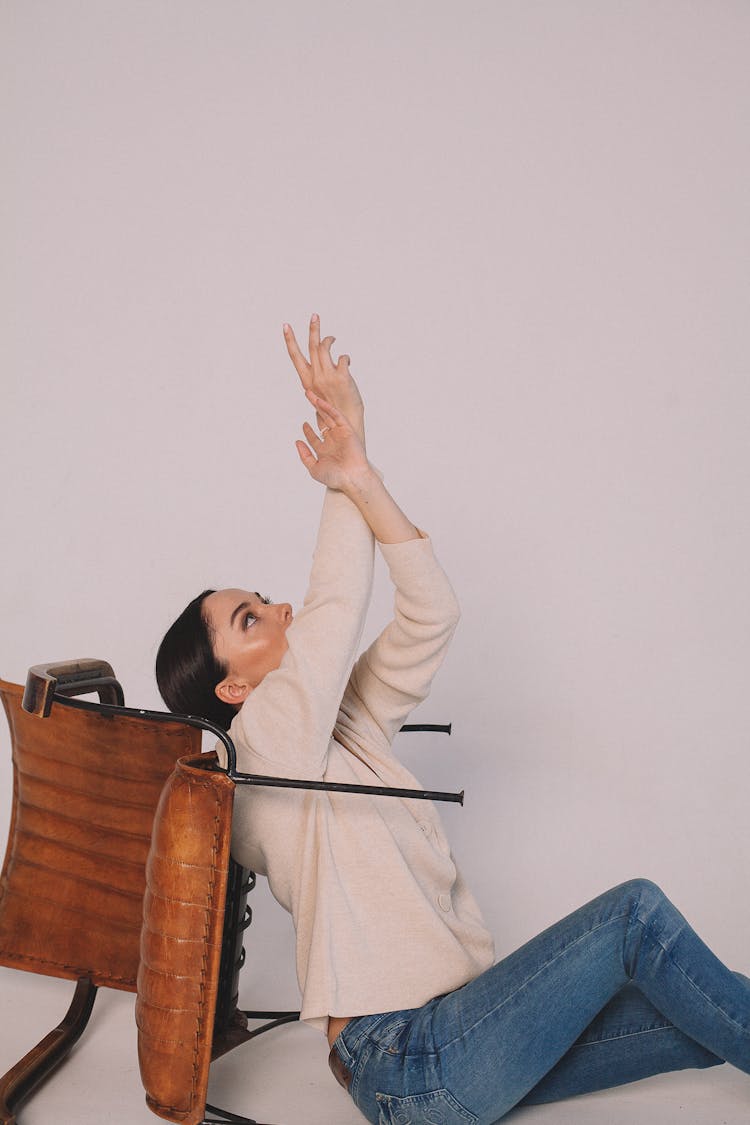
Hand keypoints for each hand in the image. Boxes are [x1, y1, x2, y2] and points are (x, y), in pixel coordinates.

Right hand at [283, 314, 364, 443]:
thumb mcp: (319, 395)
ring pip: (325, 347)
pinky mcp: (342, 377)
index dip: (290, 340)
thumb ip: (317, 380)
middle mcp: (316, 377)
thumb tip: (319, 370)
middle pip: (312, 346)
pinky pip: (343, 357)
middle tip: (315, 315)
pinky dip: (345, 357)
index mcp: (307, 381)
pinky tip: (347, 362)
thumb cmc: (333, 410)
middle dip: (313, 329)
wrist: (345, 422)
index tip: (286, 326)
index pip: (295, 356)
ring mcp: (328, 376)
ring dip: (330, 339)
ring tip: (332, 338)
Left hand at [296, 391, 370, 492]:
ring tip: (309, 393)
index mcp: (325, 450)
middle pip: (321, 422)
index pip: (315, 437)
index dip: (308, 431)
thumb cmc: (335, 477)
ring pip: (327, 416)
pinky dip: (328, 408)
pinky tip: (319, 401)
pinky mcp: (347, 429)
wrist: (351, 478)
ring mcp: (340, 434)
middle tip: (306, 401)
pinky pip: (336, 416)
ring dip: (318, 404)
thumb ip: (305, 455)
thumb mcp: (314, 468)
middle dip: (312, 411)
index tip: (303, 424)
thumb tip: (297, 442)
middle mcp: (333, 440)